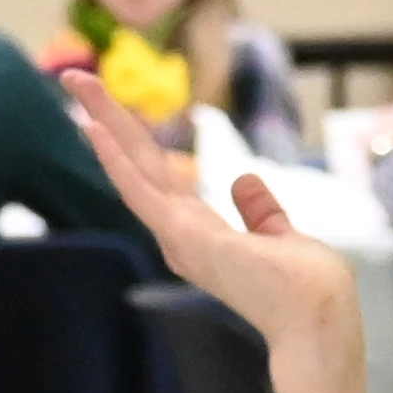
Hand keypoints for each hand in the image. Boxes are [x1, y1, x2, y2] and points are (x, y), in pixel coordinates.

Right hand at [58, 70, 374, 392]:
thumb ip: (259, 211)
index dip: (133, 140)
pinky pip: (140, 189)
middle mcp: (178, 234)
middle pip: (136, 163)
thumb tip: (243, 180)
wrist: (317, 315)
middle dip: (107, 118)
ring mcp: (176, 234)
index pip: (158, 175)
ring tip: (76, 81)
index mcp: (198, 233)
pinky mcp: (182, 235)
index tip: (110, 112)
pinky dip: (116, 159)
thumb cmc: (305, 286)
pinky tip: (94, 128)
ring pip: (132, 165)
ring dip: (103, 121)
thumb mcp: (280, 235)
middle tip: (75, 77)